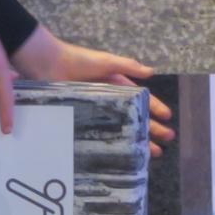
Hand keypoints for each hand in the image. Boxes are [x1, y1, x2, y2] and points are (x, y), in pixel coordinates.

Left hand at [13, 27, 175, 155]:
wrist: (46, 65)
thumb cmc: (77, 60)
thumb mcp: (105, 61)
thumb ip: (128, 66)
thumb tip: (151, 72)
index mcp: (116, 84)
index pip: (141, 98)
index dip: (155, 108)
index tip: (168, 119)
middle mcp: (109, 99)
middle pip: (134, 116)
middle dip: (152, 127)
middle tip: (167, 139)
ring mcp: (95, 110)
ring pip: (120, 128)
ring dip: (137, 138)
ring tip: (152, 152)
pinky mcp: (81, 118)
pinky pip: (100, 133)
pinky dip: (111, 143)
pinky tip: (121, 154)